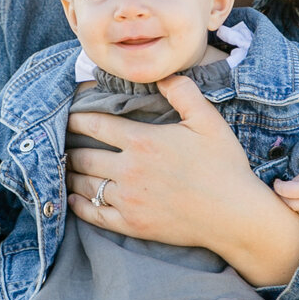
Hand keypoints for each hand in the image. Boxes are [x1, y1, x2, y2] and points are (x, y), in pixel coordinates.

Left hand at [66, 73, 298, 286]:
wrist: (234, 215)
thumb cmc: (224, 166)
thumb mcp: (208, 121)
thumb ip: (183, 93)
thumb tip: (163, 74)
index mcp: (143, 141)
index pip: (96, 125)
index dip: (77, 118)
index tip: (68, 116)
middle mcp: (129, 170)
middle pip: (84, 156)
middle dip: (71, 148)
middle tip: (64, 144)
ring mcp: (128, 200)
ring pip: (85, 185)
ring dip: (72, 175)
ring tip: (67, 168)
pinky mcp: (131, 225)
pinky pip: (94, 214)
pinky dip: (78, 205)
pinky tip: (75, 198)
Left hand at [272, 164, 298, 222]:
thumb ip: (295, 180)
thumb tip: (283, 188)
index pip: (284, 190)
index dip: (277, 185)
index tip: (277, 182)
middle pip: (287, 204)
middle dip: (282, 196)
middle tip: (282, 190)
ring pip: (296, 212)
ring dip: (291, 204)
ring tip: (293, 195)